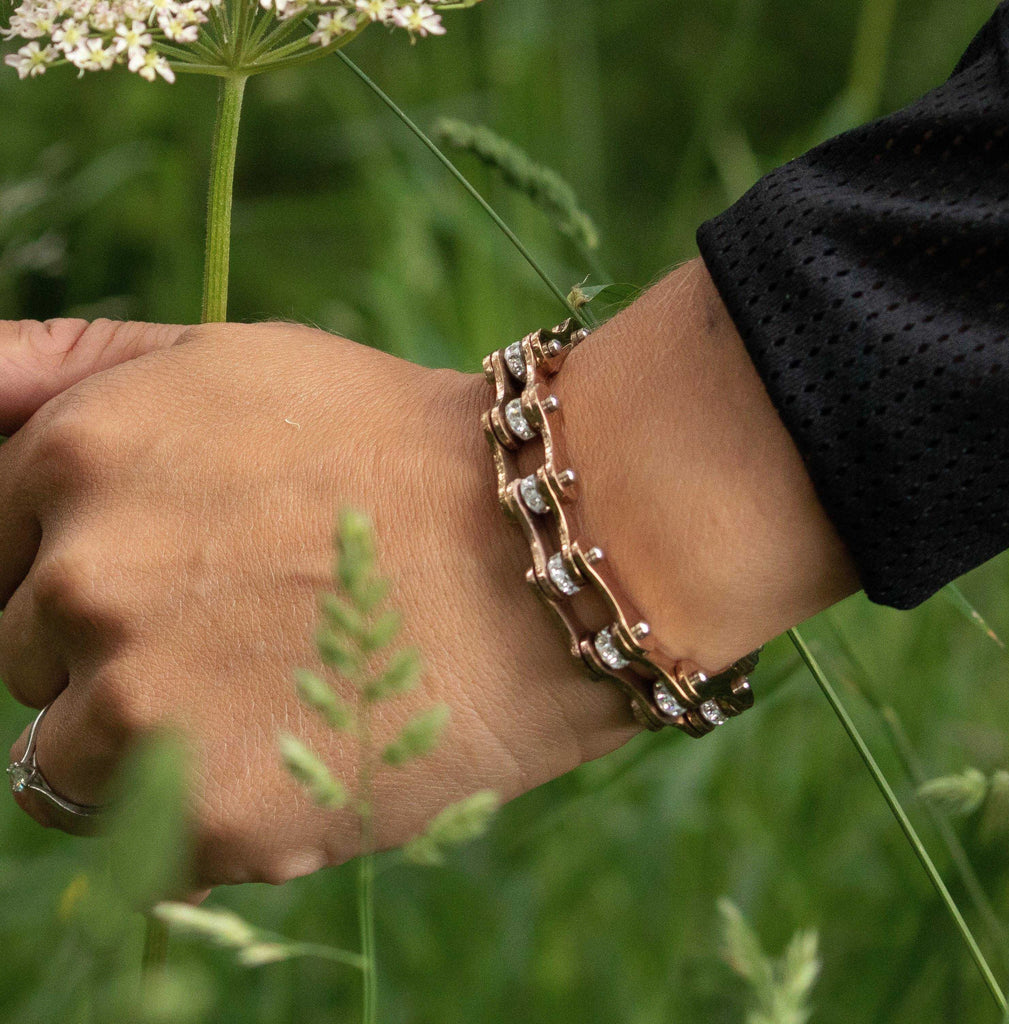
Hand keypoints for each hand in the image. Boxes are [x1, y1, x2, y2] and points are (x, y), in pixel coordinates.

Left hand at [0, 318, 638, 888]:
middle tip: (238, 623)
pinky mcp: (208, 816)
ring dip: (142, 737)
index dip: (79, 559)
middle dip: (105, 645)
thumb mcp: (226, 362)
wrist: (540, 555)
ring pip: (63, 756)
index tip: (172, 562)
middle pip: (23, 653)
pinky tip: (295, 749)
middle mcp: (82, 583)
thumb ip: (67, 368)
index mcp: (76, 461)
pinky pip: (146, 835)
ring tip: (265, 694)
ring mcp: (140, 706)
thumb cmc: (392, 447)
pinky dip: (202, 807)